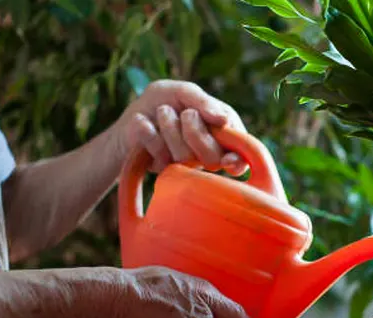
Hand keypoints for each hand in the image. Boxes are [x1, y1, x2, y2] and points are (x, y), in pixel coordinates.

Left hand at [115, 79, 248, 174]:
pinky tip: (145, 125)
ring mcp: (189, 166)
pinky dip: (149, 134)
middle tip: (184, 112)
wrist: (131, 118)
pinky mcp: (166, 172)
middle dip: (194, 129)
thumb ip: (203, 101)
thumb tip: (224, 120)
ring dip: (169, 127)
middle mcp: (211, 154)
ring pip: (186, 158)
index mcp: (224, 133)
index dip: (238, 160)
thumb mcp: (182, 91)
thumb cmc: (162, 101)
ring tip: (161, 112)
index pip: (241, 155)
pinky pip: (161, 158)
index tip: (228, 160)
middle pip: (213, 157)